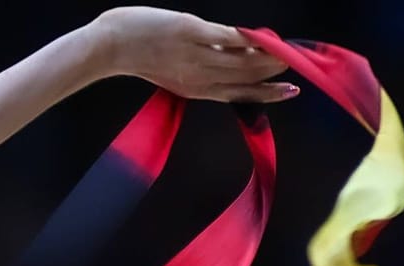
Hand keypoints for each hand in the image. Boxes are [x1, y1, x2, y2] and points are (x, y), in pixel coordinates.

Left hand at [88, 7, 294, 102]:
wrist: (106, 47)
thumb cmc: (136, 54)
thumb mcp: (171, 70)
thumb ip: (200, 68)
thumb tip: (234, 55)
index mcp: (193, 89)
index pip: (238, 94)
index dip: (267, 94)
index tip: (291, 91)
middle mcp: (197, 76)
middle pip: (246, 78)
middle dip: (274, 71)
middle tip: (298, 62)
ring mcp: (194, 55)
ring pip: (241, 60)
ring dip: (268, 55)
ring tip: (287, 51)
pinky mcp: (190, 33)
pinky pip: (226, 38)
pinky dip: (247, 38)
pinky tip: (263, 36)